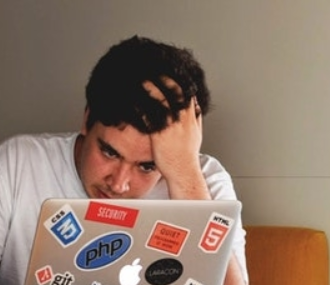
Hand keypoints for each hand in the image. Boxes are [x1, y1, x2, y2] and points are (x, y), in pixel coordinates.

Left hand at [142, 77, 205, 198]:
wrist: (183, 171)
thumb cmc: (187, 156)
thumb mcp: (196, 134)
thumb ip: (195, 118)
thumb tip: (197, 107)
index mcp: (191, 116)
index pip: (185, 90)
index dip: (176, 78)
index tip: (167, 70)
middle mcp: (182, 118)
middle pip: (173, 89)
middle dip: (162, 77)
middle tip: (151, 68)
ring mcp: (171, 125)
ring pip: (160, 98)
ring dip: (149, 86)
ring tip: (139, 77)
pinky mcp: (159, 134)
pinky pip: (149, 114)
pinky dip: (140, 105)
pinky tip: (132, 99)